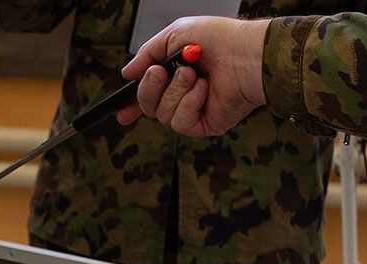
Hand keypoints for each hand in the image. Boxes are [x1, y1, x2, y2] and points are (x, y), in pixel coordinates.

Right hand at [117, 17, 268, 137]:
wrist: (245, 53)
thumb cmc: (219, 39)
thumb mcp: (174, 35)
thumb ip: (147, 53)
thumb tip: (127, 73)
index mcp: (174, 74)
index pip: (148, 94)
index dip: (132, 103)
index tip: (121, 110)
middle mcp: (183, 94)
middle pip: (148, 106)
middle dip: (150, 89)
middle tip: (162, 72)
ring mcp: (194, 110)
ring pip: (162, 115)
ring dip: (175, 92)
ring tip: (194, 75)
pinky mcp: (205, 124)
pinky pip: (180, 123)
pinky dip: (189, 103)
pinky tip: (205, 89)